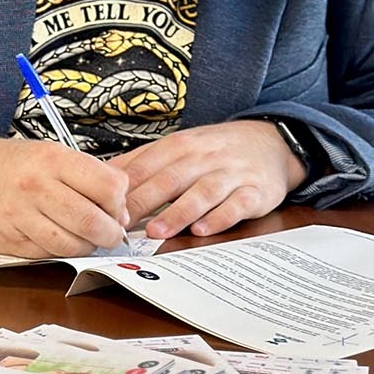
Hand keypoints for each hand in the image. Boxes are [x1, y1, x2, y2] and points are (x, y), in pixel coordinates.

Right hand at [0, 129, 130, 257]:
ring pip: (73, 245)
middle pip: (94, 222)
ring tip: (83, 236)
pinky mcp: (8, 241)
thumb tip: (121, 207)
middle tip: (110, 232)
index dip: (120, 202)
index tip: (116, 206)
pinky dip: (59, 250)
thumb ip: (83, 176)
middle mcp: (35, 187)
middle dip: (110, 233)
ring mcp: (19, 216)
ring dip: (86, 246)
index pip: (109, 187)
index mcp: (51, 159)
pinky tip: (56, 237)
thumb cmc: (6, 164)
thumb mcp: (46, 153)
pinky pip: (48, 254)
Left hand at [107, 121, 305, 239]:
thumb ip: (144, 162)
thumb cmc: (216, 150)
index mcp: (180, 145)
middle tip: (120, 224)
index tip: (102, 207)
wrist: (272, 141)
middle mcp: (204, 158)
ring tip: (155, 231)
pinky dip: (219, 218)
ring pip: (201, 193)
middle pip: (168, 180)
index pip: (146, 166)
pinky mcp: (255, 192)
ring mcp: (231, 174)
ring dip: (177, 213)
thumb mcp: (180, 146)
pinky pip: (236, 205)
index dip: (123, 188)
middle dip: (142, 202)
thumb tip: (102, 176)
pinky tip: (202, 230)